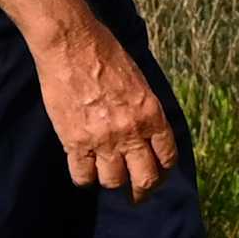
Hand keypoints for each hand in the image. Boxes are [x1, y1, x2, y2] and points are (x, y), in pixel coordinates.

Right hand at [38, 20, 179, 197]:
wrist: (71, 44)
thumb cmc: (105, 53)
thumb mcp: (139, 79)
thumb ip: (145, 109)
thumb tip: (148, 131)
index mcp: (151, 113)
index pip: (167, 156)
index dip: (164, 171)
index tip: (158, 174)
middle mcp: (131, 131)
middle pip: (145, 179)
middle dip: (143, 191)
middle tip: (137, 194)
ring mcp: (102, 140)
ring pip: (113, 182)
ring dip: (112, 181)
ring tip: (107, 175)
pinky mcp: (74, 142)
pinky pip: (82, 177)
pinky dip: (84, 177)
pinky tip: (84, 167)